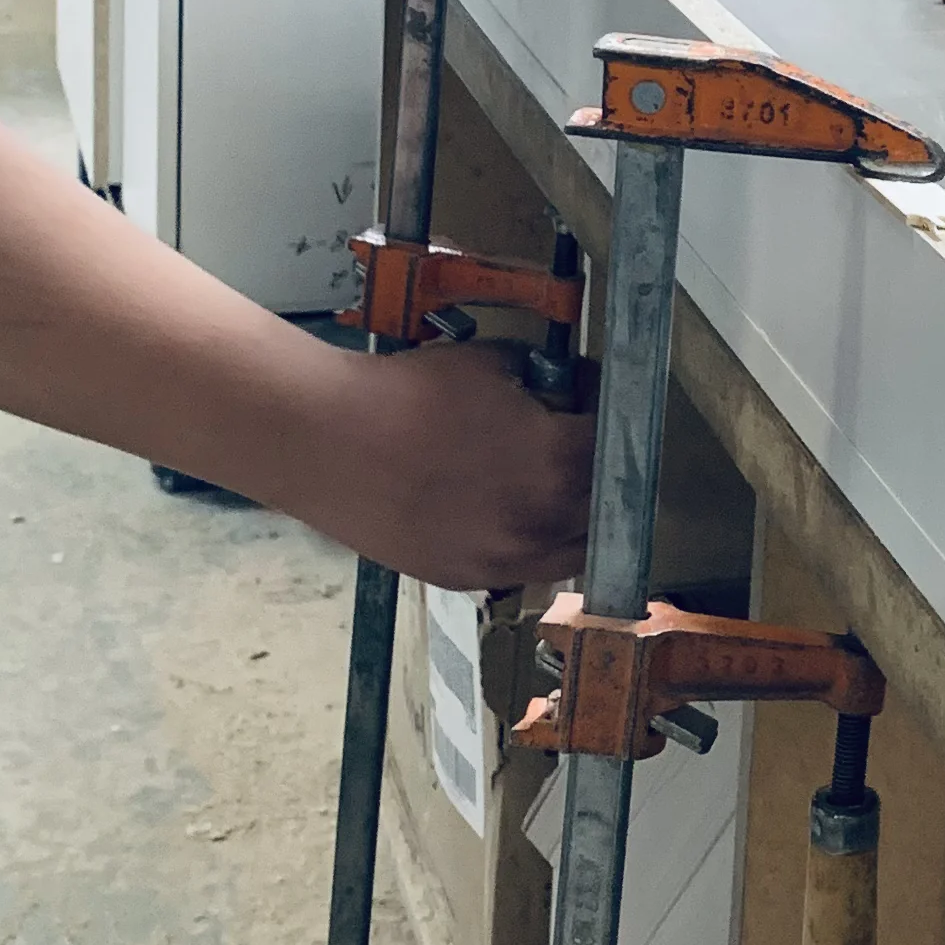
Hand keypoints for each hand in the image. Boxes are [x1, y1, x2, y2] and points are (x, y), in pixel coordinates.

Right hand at [330, 341, 594, 588]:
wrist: (326, 440)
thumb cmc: (409, 393)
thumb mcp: (492, 366)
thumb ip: (542, 384)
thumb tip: (565, 388)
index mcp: (558, 464)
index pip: (618, 452)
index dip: (617, 428)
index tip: (609, 414)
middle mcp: (540, 524)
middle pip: (605, 512)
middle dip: (603, 481)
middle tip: (588, 456)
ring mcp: (502, 561)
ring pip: (567, 554)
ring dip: (573, 524)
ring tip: (560, 494)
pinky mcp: (461, 579)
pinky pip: (517, 569)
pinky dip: (524, 545)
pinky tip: (508, 517)